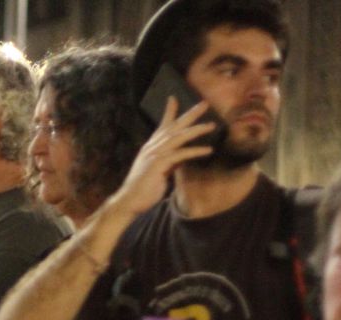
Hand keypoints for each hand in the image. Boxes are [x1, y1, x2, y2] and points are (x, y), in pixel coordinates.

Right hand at [108, 98, 214, 219]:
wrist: (129, 200)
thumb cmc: (144, 188)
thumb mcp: (160, 171)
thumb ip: (171, 162)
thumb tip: (183, 157)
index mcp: (151, 148)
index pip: (162, 126)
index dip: (168, 112)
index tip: (173, 98)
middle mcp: (152, 147)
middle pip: (173, 126)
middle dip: (189, 114)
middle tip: (204, 103)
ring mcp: (155, 155)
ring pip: (178, 137)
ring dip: (196, 130)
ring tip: (212, 125)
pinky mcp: (158, 164)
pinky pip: (180, 154)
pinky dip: (195, 151)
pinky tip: (208, 150)